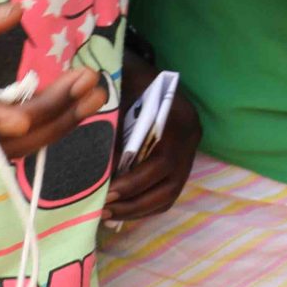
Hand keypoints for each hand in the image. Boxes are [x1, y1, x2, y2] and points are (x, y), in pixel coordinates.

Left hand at [105, 76, 197, 222]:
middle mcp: (190, 136)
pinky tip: (120, 209)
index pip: (163, 161)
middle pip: (170, 183)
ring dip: (138, 208)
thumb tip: (96, 169)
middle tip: (103, 211)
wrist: (139, 71)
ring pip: (170, 192)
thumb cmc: (126, 81)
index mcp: (178, 118)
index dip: (135, 183)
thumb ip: (109, 127)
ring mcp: (189, 149)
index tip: (106, 194)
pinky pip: (167, 191)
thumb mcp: (116, 97)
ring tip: (108, 214)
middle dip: (135, 202)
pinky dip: (145, 205)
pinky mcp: (181, 158)